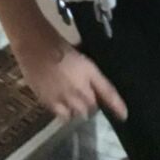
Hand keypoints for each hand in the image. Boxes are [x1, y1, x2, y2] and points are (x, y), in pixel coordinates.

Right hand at [13, 36, 127, 122]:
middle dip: (92, 105)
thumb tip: (90, 77)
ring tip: (74, 103)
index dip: (117, 105)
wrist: (35, 46)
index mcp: (90, 71)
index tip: (124, 115)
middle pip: (92, 107)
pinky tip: (63, 106)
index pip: (108, 92)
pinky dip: (66, 114)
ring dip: (79, 110)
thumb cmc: (58, 43)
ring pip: (79, 113)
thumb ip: (87, 69)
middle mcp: (80, 87)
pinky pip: (63, 116)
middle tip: (87, 99)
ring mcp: (65, 97)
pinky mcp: (50, 103)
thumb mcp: (80, 53)